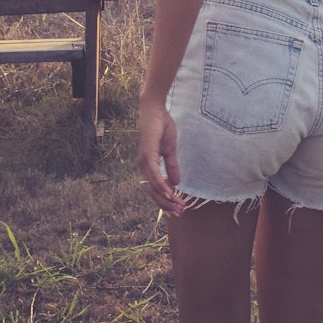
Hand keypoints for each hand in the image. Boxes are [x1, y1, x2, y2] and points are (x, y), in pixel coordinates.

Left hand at [137, 102, 183, 216]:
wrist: (155, 110)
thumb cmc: (162, 126)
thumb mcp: (170, 150)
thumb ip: (172, 166)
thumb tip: (176, 183)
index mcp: (148, 166)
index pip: (155, 189)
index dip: (165, 200)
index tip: (177, 209)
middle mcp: (143, 166)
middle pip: (153, 192)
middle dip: (166, 205)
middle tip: (179, 213)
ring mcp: (144, 162)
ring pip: (154, 187)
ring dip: (166, 198)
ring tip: (178, 206)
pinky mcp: (148, 155)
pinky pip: (154, 175)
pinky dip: (162, 186)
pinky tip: (170, 193)